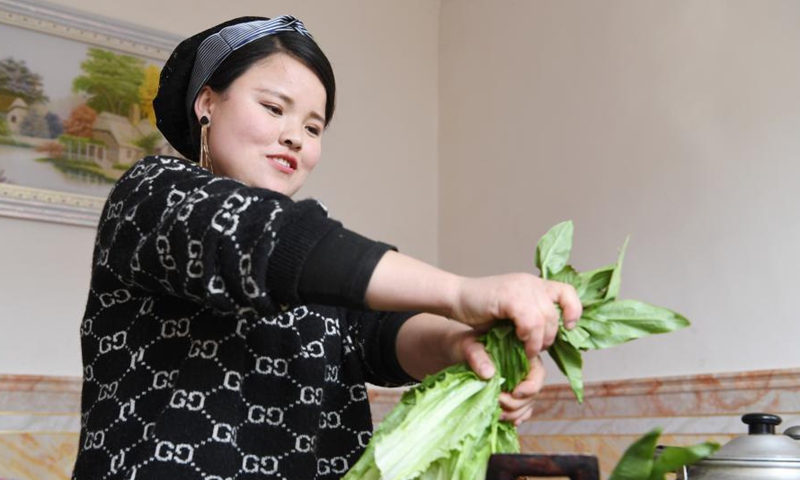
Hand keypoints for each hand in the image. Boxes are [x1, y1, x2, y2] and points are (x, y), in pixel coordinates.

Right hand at [450, 274, 581, 356]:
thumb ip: (531, 320)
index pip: (567, 292)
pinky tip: (519, 341)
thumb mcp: (512, 314)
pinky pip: (531, 321)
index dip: (573, 310)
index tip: (567, 328)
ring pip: (545, 319)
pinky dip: (528, 336)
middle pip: (555, 313)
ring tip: (528, 350)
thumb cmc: (481, 309)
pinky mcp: (510, 296)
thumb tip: (550, 338)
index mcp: (534, 284)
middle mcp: (531, 282)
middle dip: (550, 336)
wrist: (456, 298)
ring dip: (539, 340)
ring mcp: (521, 287)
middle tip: (535, 348)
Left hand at [459, 333, 544, 425]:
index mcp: (521, 354)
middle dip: (517, 403)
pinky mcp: (509, 396)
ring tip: (497, 413)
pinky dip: (513, 418)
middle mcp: (523, 371)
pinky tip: (503, 419)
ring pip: (526, 405)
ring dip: (513, 413)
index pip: (538, 373)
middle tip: (498, 402)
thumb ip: (478, 356)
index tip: (514, 392)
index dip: (530, 387)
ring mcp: (517, 385)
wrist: (456, 353)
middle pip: (533, 394)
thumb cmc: (465, 345)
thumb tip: (489, 373)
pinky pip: (519, 411)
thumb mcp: (469, 346)